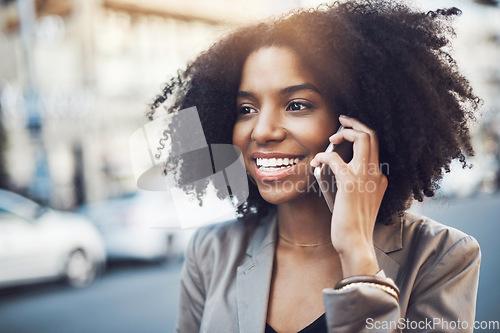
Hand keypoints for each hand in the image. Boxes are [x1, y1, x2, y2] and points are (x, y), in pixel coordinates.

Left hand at [311, 115, 386, 276]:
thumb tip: (334, 169)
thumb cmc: (353, 225)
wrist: (355, 242)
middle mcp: (376, 174)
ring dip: (343, 133)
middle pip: (372, 135)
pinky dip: (323, 156)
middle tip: (341, 120)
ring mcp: (365, 177)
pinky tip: (315, 163)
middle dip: (354, 123)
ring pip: (362, 138)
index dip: (360, 133)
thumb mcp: (359, 202)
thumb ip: (355, 184)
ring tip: (331, 138)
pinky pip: (334, 158)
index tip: (345, 131)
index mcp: (380, 178)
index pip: (375, 146)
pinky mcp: (350, 183)